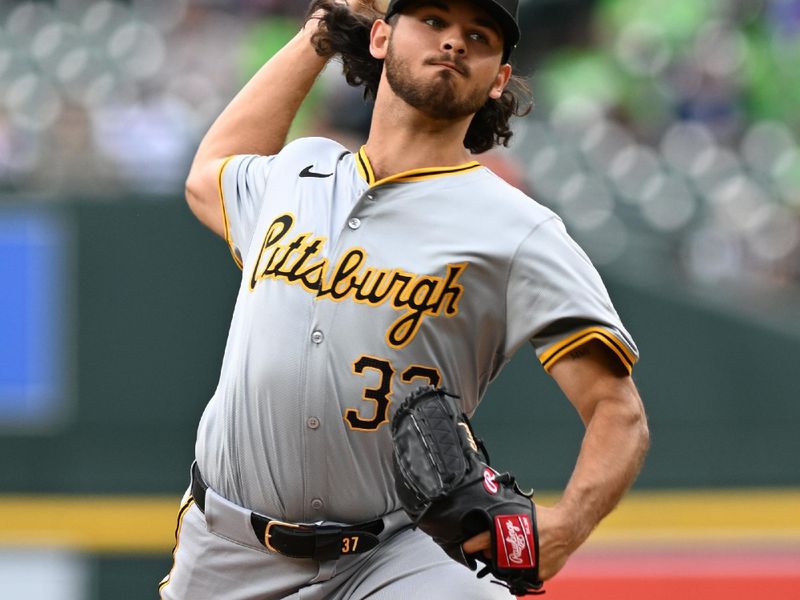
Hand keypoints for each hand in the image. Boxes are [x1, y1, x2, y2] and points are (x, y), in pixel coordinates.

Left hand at [461, 503, 579, 580]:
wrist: (567, 528)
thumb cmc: (543, 517)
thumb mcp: (520, 510)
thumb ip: (504, 515)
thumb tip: (487, 510)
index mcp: (511, 533)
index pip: (485, 540)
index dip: (473, 544)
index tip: (466, 546)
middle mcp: (517, 551)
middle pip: (493, 556)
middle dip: (489, 552)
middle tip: (490, 547)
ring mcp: (528, 565)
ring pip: (506, 568)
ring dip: (503, 561)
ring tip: (509, 552)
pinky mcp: (538, 574)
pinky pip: (523, 574)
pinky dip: (521, 567)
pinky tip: (525, 558)